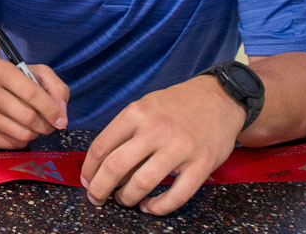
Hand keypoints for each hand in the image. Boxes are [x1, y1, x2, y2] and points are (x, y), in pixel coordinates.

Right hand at [0, 60, 67, 147]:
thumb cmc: (10, 82)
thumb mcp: (35, 74)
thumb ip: (56, 88)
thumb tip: (61, 113)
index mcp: (0, 69)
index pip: (31, 93)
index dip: (51, 109)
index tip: (61, 120)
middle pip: (28, 116)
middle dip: (45, 125)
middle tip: (49, 124)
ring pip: (21, 134)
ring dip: (35, 133)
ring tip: (34, 126)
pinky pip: (12, 144)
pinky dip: (22, 140)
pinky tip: (18, 129)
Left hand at [81, 75, 244, 215]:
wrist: (219, 98)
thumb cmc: (176, 105)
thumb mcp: (145, 106)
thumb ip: (125, 131)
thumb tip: (102, 164)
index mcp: (137, 113)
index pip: (102, 146)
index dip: (89, 169)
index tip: (86, 180)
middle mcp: (156, 129)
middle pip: (116, 167)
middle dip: (100, 188)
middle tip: (96, 197)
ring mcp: (180, 147)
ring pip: (143, 183)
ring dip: (127, 198)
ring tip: (123, 200)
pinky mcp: (202, 164)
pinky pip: (176, 195)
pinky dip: (158, 207)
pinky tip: (149, 207)